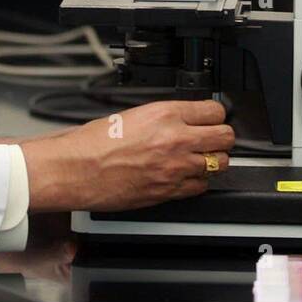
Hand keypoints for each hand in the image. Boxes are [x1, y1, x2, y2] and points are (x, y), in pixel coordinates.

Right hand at [19, 100, 233, 213]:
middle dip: (221, 137)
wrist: (76, 170)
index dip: (215, 114)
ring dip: (212, 160)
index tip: (211, 118)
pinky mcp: (169, 191)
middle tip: (211, 138)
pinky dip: (197, 182)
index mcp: (165, 114)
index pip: (215, 110)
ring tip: (198, 158)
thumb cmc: (93, 142)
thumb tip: (184, 118)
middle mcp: (176, 139)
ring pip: (220, 163)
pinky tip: (184, 176)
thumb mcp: (132, 114)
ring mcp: (176, 167)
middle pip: (226, 137)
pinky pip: (201, 186)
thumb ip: (164, 117)